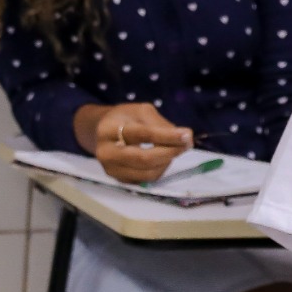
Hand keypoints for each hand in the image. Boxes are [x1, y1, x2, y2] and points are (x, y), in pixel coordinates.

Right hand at [74, 101, 192, 183]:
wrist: (103, 133)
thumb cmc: (125, 119)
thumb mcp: (140, 112)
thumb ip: (161, 124)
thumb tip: (186, 137)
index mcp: (108, 129)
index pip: (142, 134)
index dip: (166, 136)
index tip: (187, 135)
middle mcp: (106, 153)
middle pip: (144, 158)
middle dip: (170, 152)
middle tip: (188, 144)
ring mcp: (111, 170)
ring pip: (147, 173)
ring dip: (167, 162)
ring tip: (176, 149)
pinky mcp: (119, 180)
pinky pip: (146, 180)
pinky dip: (160, 169)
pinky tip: (164, 158)